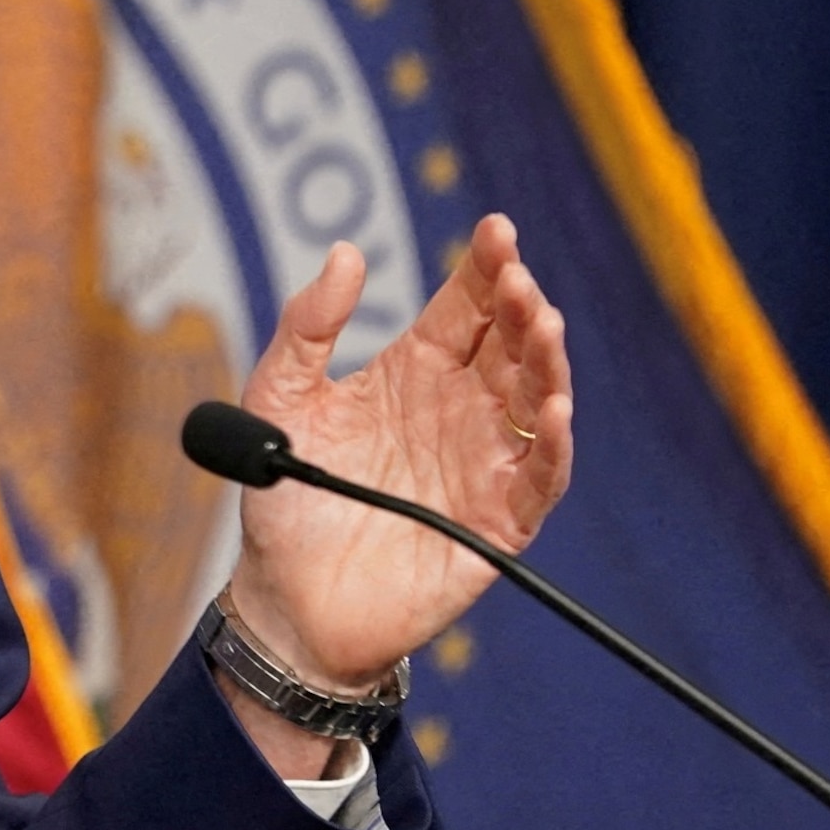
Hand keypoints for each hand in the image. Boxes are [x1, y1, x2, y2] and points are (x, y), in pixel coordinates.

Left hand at [219, 214, 571, 775]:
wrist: (285, 598)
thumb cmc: (284, 497)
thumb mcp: (279, 399)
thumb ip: (307, 328)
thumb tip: (346, 254)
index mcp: (413, 371)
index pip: (465, 307)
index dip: (485, 268)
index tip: (495, 231)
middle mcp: (458, 409)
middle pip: (508, 345)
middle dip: (520, 307)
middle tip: (517, 279)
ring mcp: (482, 463)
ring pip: (533, 401)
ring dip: (545, 364)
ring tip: (543, 326)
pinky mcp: (494, 522)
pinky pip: (537, 477)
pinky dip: (549, 445)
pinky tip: (549, 410)